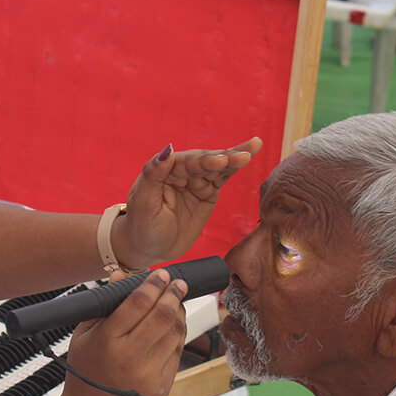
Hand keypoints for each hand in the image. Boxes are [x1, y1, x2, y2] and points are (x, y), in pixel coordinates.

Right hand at [56, 269, 188, 395]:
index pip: (138, 303)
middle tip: (178, 283)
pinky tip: (175, 325)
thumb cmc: (84, 374)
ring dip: (179, 312)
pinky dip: (178, 334)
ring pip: (175, 332)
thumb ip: (103, 305)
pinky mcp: (162, 385)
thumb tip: (120, 276)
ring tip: (177, 301)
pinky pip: (178, 351)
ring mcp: (149, 373)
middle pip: (162, 315)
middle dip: (173, 294)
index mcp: (107, 341)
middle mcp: (130, 356)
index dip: (153, 284)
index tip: (161, 274)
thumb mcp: (83, 336)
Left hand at [114, 137, 261, 270]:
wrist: (150, 248)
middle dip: (224, 158)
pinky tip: (249, 155)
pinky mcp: (207, 192)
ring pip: (217, 166)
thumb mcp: (143, 204)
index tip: (219, 161)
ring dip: (234, 157)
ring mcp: (196, 180)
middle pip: (205, 161)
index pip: (186, 162)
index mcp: (163, 170)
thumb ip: (153, 175)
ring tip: (253, 148)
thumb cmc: (141, 226)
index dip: (204, 162)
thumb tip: (166, 149)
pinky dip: (234, 168)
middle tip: (243, 156)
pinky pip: (223, 177)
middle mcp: (180, 170)